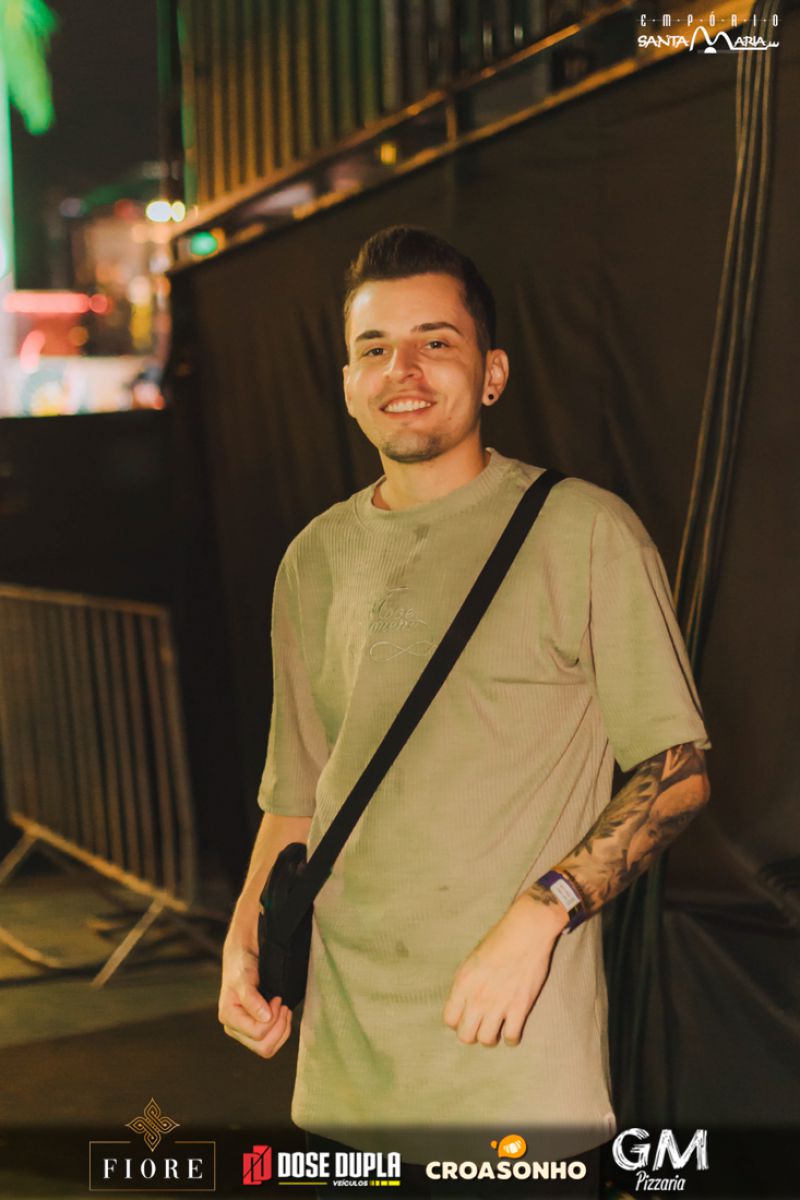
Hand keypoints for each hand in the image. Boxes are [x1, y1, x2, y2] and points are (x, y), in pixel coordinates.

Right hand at [218, 936, 292, 1058]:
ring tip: (284, 1009)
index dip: (273, 1018)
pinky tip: (283, 1014)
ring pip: (268, 1048)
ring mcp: (244, 1030)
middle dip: (279, 1028)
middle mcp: (234, 1027)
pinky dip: (282, 1030)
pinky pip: (271, 1042)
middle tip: (283, 1006)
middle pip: (264, 1047)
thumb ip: (252, 999)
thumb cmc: (241, 965)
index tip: (277, 999)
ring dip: (282, 1030)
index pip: (258, 1033)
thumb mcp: (244, 978)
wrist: (242, 957)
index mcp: (228, 1017)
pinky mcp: (254, 1029)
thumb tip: (265, 1019)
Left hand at [442, 893, 566, 1047]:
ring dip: (491, 1038)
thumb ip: (466, 983)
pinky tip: (512, 1030)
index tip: (465, 1018)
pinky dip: (511, 1038)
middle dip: (472, 1034)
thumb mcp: (472, 960)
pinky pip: (512, 1037)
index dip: (457, 1022)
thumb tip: (464, 1002)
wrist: (526, 932)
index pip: (449, 1019)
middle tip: (480, 1026)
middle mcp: (477, 997)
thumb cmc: (499, 940)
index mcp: (463, 983)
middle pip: (466, 1036)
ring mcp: (499, 1004)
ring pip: (487, 1040)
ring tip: (496, 1030)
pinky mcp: (520, 1007)